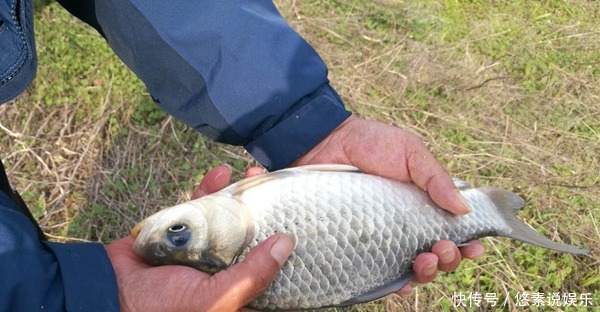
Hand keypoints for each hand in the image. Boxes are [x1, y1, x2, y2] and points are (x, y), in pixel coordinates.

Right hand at [105, 166, 292, 311]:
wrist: (109, 290)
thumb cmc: (163, 308)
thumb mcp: (216, 299)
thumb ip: (252, 275)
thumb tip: (286, 244)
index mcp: (236, 289)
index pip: (269, 267)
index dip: (283, 244)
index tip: (297, 219)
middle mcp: (223, 268)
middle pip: (251, 235)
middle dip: (264, 209)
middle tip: (275, 186)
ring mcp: (202, 246)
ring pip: (227, 217)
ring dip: (239, 194)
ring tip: (252, 174)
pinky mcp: (181, 229)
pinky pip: (199, 206)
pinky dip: (208, 188)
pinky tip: (220, 173)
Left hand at [293, 115, 484, 293]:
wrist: (326, 143)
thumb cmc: (370, 143)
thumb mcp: (410, 152)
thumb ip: (435, 178)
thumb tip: (465, 209)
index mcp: (424, 203)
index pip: (451, 230)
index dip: (467, 243)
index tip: (474, 247)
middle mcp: (406, 224)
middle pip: (437, 255)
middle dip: (448, 259)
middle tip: (442, 248)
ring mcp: (382, 237)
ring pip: (413, 268)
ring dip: (427, 272)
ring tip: (424, 260)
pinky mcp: (359, 245)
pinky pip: (379, 273)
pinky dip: (395, 283)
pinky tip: (401, 283)